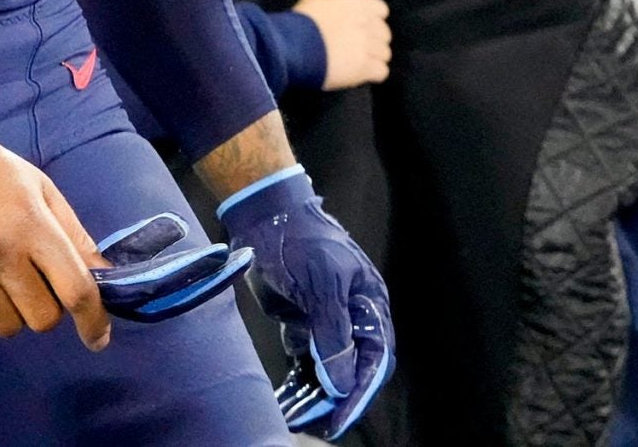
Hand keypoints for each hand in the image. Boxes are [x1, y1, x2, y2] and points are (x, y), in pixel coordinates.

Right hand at [0, 111, 111, 349]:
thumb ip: (71, 231)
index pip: (75, 288)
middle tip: (29, 280)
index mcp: (30, 220)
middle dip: (45, 307)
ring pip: (7, 327)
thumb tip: (102, 276)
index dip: (93, 320)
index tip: (98, 338)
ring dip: (10, 311)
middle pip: (42, 318)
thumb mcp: (34, 183)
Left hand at [218, 169, 393, 437]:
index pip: (375, 358)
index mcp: (369, 303)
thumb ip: (332, 334)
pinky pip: (305, 360)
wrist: (263, 213)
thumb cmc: (298, 240)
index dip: (360, 391)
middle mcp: (353, 315)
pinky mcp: (302, 321)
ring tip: (295, 417)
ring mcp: (327, 320)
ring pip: (327, 369)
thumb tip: (341, 383)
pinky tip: (286, 399)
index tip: (341, 418)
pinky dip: (297, 380)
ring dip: (314, 394)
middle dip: (337, 399)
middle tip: (318, 425)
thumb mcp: (320, 285)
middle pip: (353, 368)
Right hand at [292, 0, 391, 90]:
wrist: (294, 47)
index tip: (362, 29)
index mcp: (354, 4)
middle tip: (359, 50)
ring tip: (359, 65)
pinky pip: (382, 72)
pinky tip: (361, 75)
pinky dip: (374, 75)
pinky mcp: (366, 66)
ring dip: (374, 60)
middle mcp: (366, 22)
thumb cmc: (300, 23)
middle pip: (385, 34)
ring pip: (385, 54)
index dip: (374, 21)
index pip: (381, 10)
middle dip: (375, 43)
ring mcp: (367, 45)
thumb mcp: (309, 1)